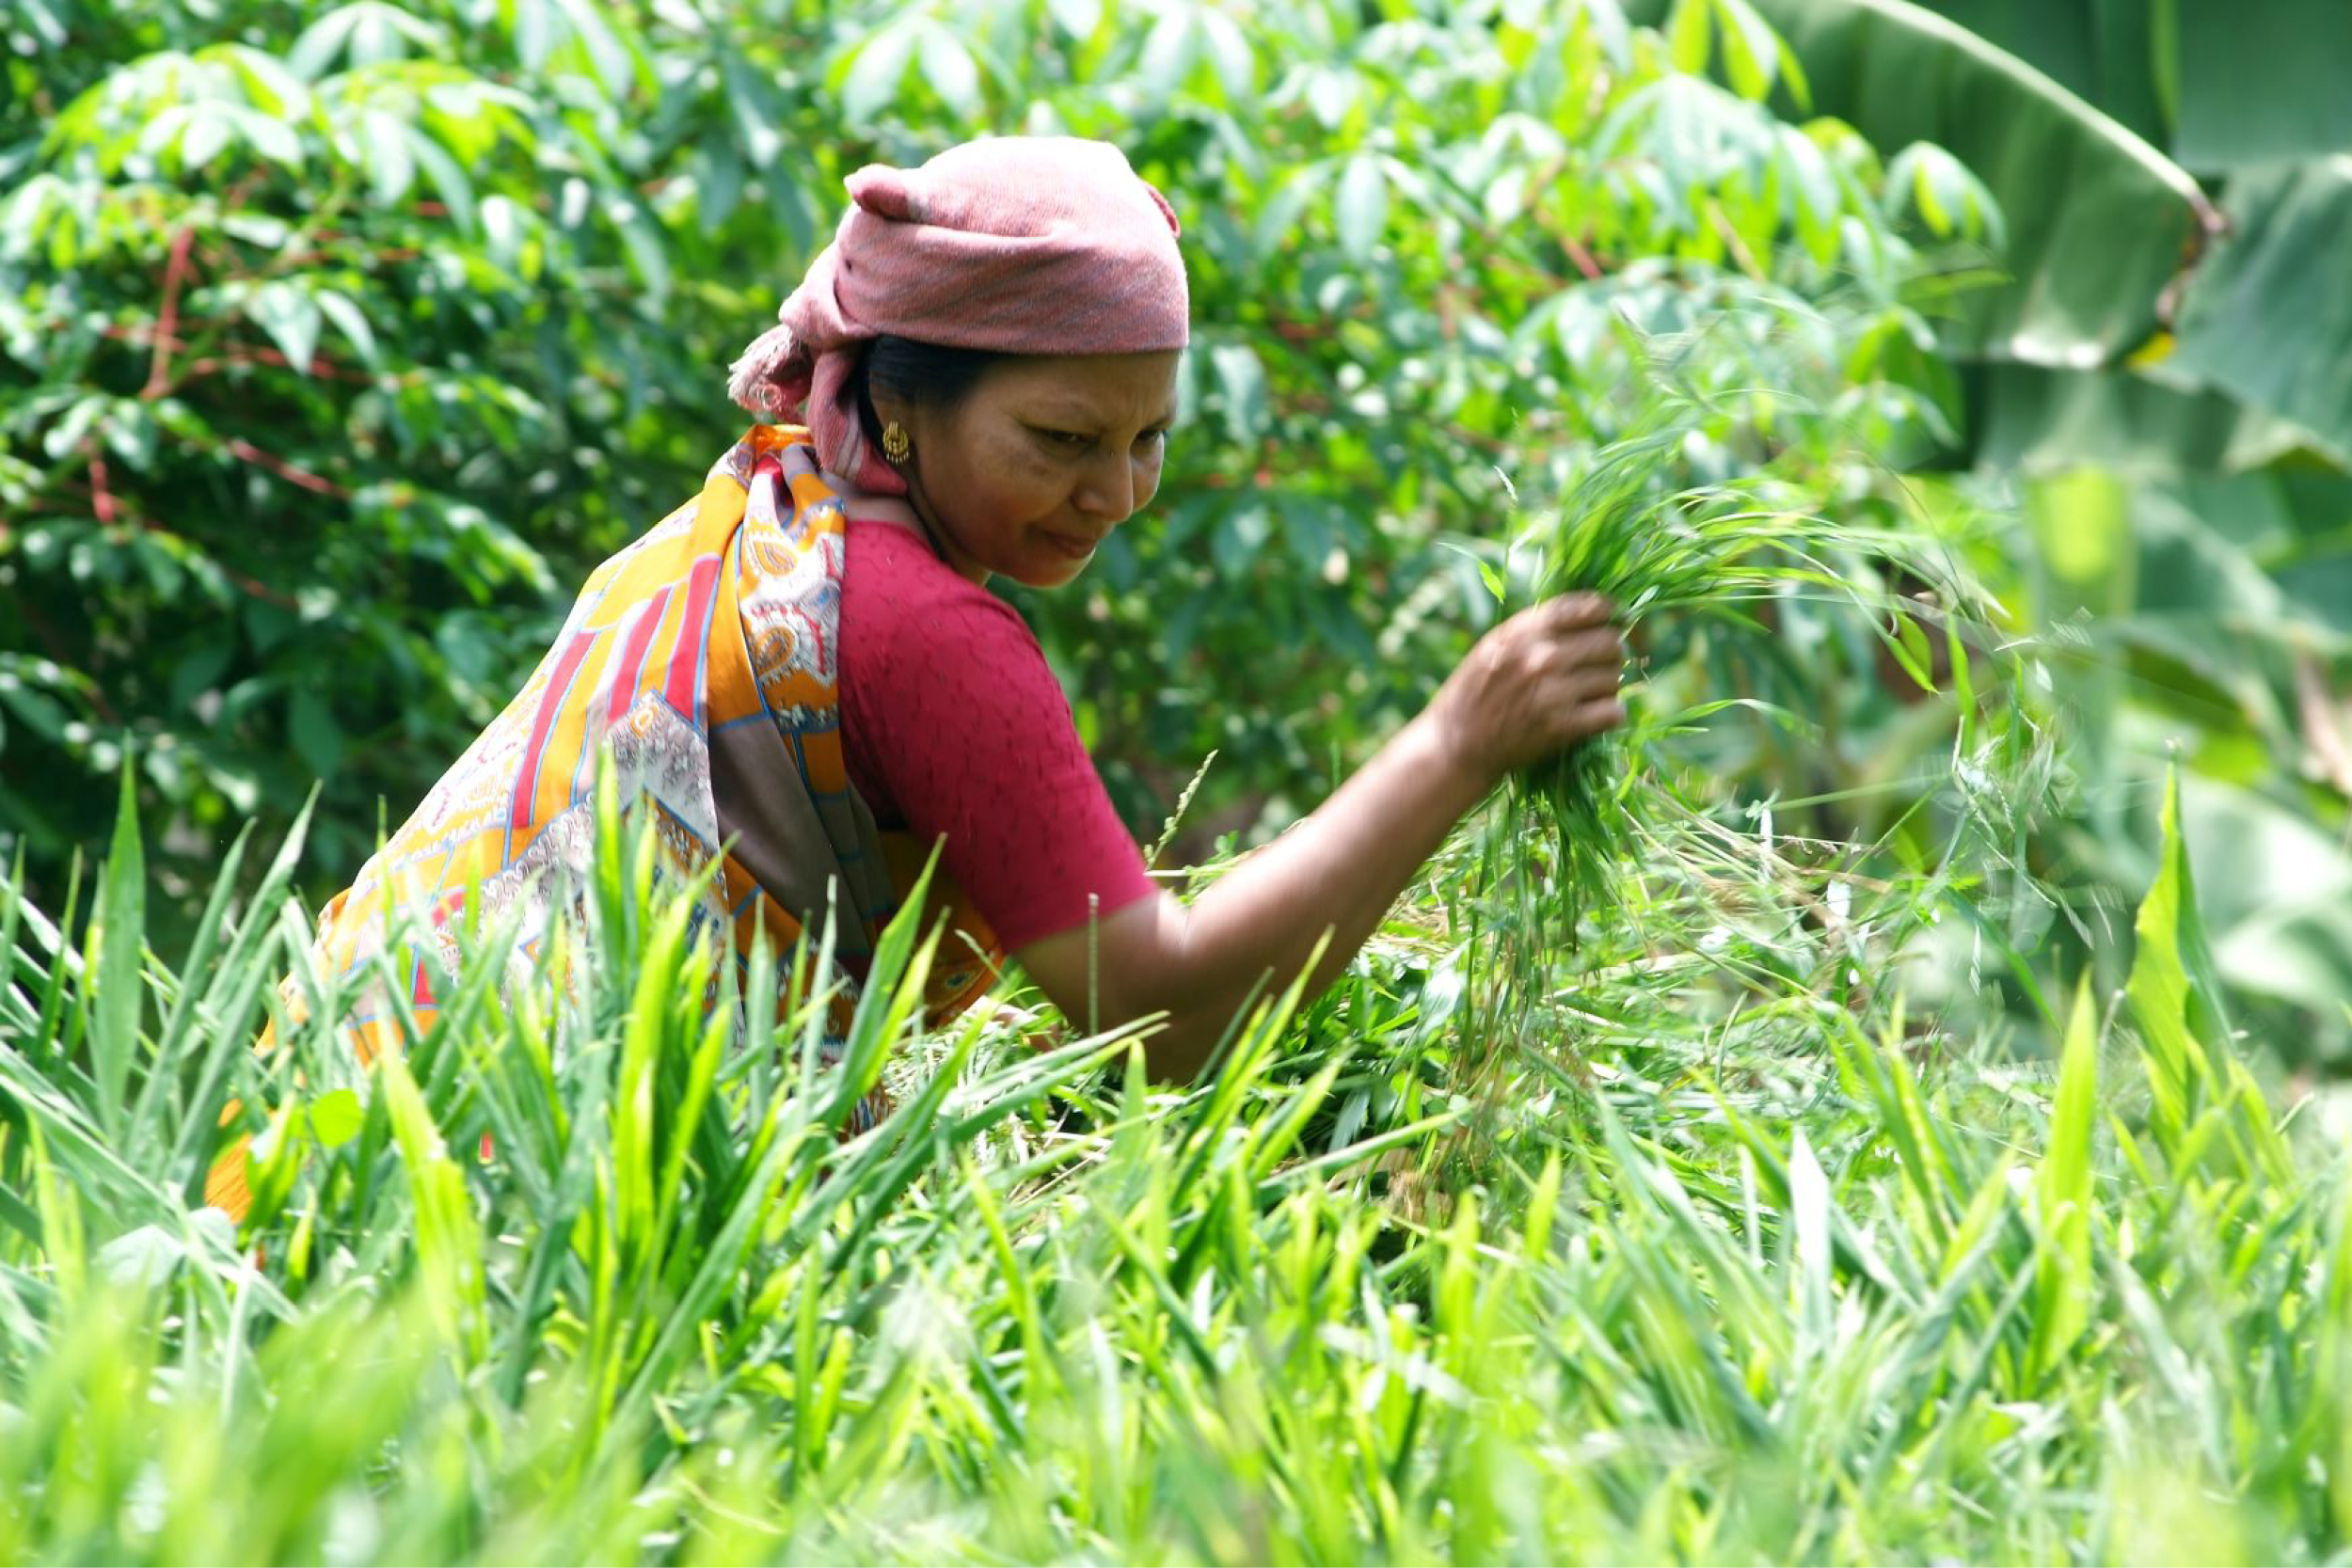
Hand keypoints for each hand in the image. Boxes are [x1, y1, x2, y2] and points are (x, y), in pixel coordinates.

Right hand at [1424, 592, 1626, 784]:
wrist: (1455, 743)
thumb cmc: (1475, 690)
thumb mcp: (1496, 644)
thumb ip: (1536, 626)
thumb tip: (1591, 613)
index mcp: (1525, 631)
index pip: (1589, 607)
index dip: (1608, 614)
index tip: (1610, 623)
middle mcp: (1542, 657)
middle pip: (1610, 642)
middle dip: (1610, 654)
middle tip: (1599, 666)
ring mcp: (1553, 693)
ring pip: (1614, 679)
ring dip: (1608, 687)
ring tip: (1588, 694)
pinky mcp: (1562, 728)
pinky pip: (1612, 713)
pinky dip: (1610, 715)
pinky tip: (1595, 715)